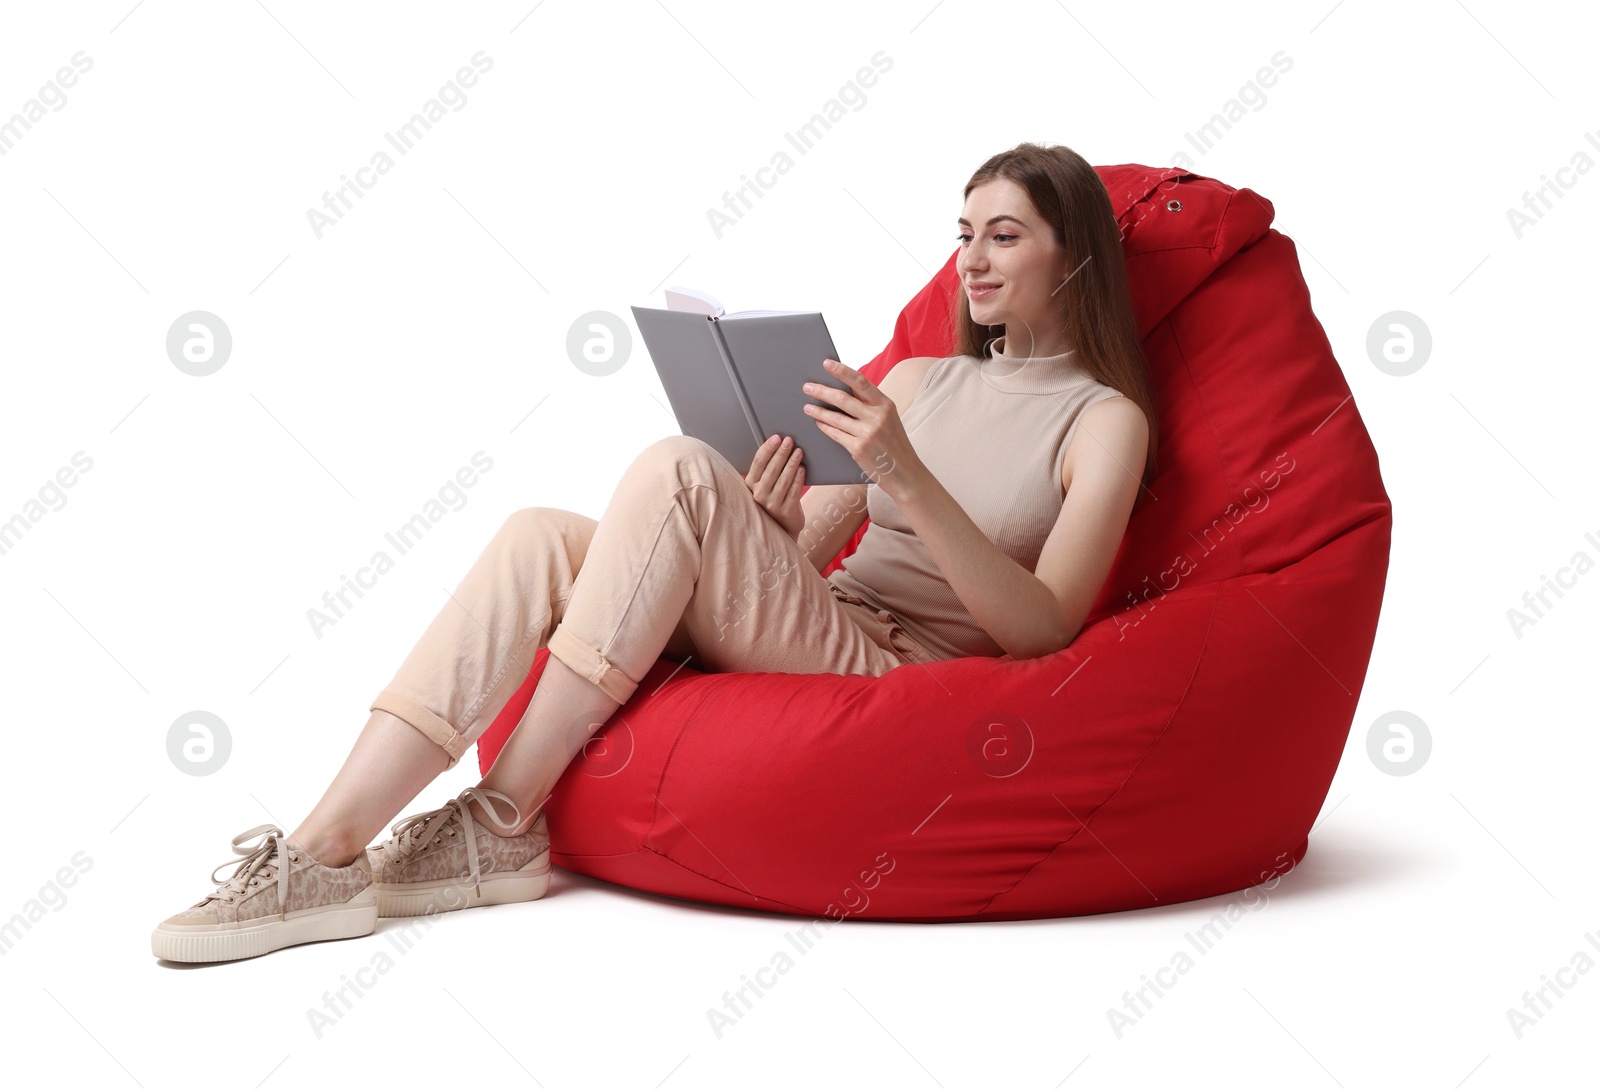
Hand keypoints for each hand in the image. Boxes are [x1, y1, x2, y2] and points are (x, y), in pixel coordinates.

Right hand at [744, 434, 805, 537]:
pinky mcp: (786, 511)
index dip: (768, 448)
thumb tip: (779, 444)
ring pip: (783, 479)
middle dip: (781, 453)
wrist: (782, 526)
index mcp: (750, 484)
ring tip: (799, 451)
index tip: (777, 437)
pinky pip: (794, 491)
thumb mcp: (766, 484)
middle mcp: (758, 494)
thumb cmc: (774, 498)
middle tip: (789, 440)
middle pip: (771, 469)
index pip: (758, 462)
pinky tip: (802, 468)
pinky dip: (799, 478)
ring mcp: (772, 504)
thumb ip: (768, 468)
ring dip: (792, 463)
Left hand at [802, 358, 913, 488]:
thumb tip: (843, 391)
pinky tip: (818, 422)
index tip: (826, 363)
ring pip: (836, 417)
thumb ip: (870, 405)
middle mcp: (877, 417)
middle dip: (821, 391)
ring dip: (818, 411)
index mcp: (885, 404)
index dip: (842, 371)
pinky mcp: (859, 449)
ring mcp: (868, 433)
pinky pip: (836, 434)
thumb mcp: (888, 418)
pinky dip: (825, 427)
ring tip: (807, 407)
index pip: (860, 382)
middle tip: (807, 386)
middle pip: (843, 399)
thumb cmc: (893, 443)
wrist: (905, 472)